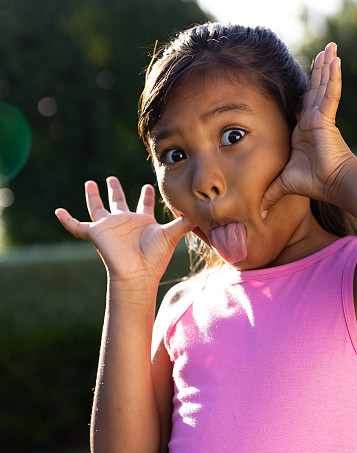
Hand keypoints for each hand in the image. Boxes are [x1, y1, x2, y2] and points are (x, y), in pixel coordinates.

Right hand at [55, 177, 193, 284]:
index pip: (144, 206)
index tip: (147, 185)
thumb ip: (185, 223)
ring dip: (93, 197)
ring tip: (90, 183)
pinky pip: (77, 226)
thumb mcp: (172, 235)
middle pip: (118, 203)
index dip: (146, 196)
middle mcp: (125, 223)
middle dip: (116, 191)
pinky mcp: (96, 234)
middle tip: (111, 178)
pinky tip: (57, 211)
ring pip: (97, 209)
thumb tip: (202, 212)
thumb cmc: (155, 258)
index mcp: (143, 223)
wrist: (137, 274)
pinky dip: (66, 220)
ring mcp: (109, 228)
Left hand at [260, 42, 353, 217]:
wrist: (332, 184)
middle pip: (314, 89)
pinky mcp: (327, 117)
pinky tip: (335, 59)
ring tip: (331, 48)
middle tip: (324, 51)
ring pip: (322, 86)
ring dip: (326, 66)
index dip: (307, 87)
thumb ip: (270, 194)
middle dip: (319, 70)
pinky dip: (332, 76)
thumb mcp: (284, 184)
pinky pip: (329, 92)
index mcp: (304, 130)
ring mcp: (321, 117)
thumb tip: (260, 215)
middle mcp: (313, 120)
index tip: (310, 72)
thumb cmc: (313, 183)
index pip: (303, 102)